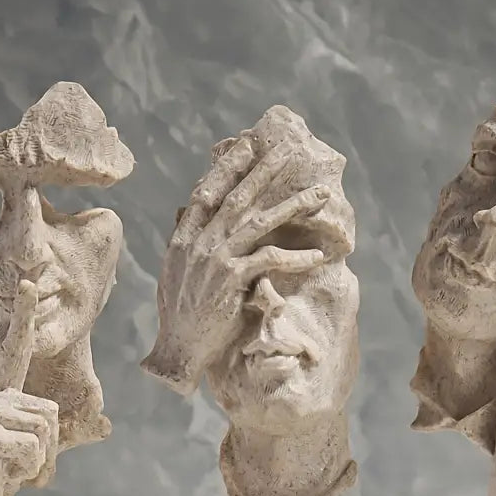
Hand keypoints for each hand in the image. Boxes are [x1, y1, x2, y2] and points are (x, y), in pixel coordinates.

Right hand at [0, 280, 58, 495]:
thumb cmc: (0, 469)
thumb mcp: (33, 446)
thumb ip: (63, 433)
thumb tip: (107, 426)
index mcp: (4, 392)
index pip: (17, 349)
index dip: (25, 317)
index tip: (31, 283)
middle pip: (52, 412)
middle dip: (47, 447)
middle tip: (21, 462)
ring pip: (47, 429)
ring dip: (39, 459)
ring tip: (13, 466)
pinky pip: (36, 450)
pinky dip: (30, 470)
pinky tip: (7, 473)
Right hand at [142, 137, 327, 393]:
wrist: (178, 348)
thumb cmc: (179, 313)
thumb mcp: (175, 271)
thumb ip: (184, 241)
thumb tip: (185, 214)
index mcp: (184, 238)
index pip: (207, 193)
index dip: (227, 168)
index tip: (246, 146)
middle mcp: (199, 242)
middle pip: (237, 198)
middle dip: (264, 172)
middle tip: (288, 151)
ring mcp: (215, 259)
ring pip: (259, 222)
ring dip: (293, 206)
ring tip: (320, 195)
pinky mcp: (231, 280)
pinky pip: (269, 260)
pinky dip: (295, 257)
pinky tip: (316, 256)